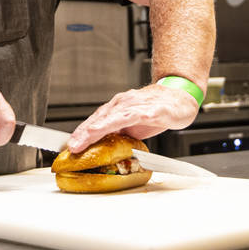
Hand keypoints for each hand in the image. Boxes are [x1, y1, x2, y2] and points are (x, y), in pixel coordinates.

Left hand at [66, 82, 198, 153]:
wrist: (179, 97)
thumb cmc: (155, 111)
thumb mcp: (132, 126)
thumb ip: (118, 135)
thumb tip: (102, 151)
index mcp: (116, 109)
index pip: (94, 122)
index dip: (80, 134)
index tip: (69, 147)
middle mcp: (122, 104)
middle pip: (100, 119)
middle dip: (84, 133)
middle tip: (73, 146)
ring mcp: (136, 105)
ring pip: (114, 115)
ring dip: (100, 126)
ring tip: (88, 136)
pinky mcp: (152, 109)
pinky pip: (137, 114)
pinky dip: (126, 118)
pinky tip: (119, 124)